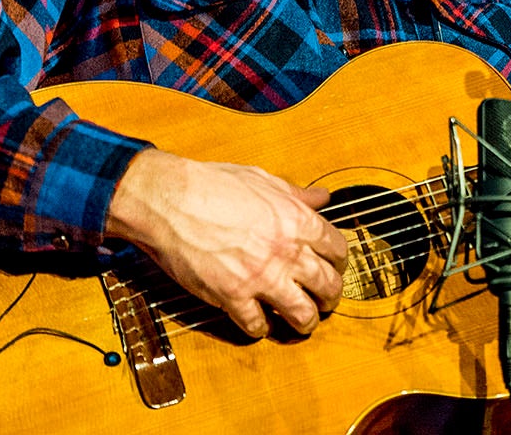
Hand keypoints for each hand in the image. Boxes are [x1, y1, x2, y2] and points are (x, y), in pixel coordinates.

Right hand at [106, 149, 347, 336]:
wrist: (171, 200)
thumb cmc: (213, 185)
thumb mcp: (264, 181)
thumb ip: (297, 195)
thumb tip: (321, 197)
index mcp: (298, 221)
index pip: (338, 250)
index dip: (339, 262)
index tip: (334, 266)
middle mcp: (287, 252)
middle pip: (328, 286)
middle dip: (330, 297)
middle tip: (325, 300)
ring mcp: (261, 277)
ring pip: (302, 314)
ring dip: (306, 321)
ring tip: (303, 322)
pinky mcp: (232, 297)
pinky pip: (258, 325)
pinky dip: (261, 328)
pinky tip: (259, 323)